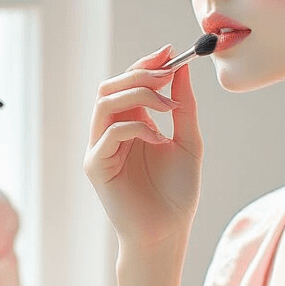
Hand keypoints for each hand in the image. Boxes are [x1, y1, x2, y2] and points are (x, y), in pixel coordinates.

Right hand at [84, 45, 202, 251]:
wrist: (168, 232)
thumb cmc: (176, 193)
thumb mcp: (188, 142)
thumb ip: (184, 107)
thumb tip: (182, 67)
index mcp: (130, 125)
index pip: (127, 84)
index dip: (146, 64)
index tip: (171, 52)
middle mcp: (109, 133)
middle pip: (110, 87)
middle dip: (140, 75)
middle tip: (168, 74)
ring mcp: (99, 149)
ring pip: (105, 103)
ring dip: (139, 95)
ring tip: (169, 107)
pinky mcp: (96, 167)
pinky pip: (109, 134)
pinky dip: (137, 127)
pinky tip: (159, 139)